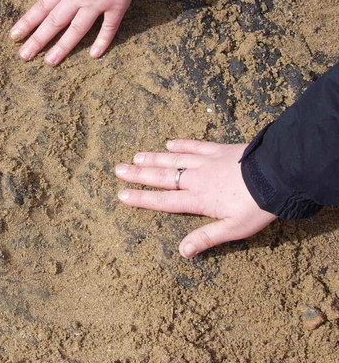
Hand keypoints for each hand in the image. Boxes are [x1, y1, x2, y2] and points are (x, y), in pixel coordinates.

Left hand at [10, 0, 142, 65]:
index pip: (41, 6)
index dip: (27, 22)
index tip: (14, 35)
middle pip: (53, 22)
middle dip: (37, 40)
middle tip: (24, 56)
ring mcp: (96, 2)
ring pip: (76, 30)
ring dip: (62, 47)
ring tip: (49, 62)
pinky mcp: (117, 4)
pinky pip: (109, 27)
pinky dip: (102, 41)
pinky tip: (94, 55)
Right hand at [115, 139, 277, 257]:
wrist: (276, 175)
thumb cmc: (256, 207)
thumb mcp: (233, 229)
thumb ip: (206, 238)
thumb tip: (182, 251)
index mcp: (198, 200)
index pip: (163, 201)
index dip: (141, 199)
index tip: (122, 195)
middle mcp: (196, 179)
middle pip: (162, 177)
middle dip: (139, 174)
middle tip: (118, 169)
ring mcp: (206, 162)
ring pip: (174, 160)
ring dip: (154, 158)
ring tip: (136, 156)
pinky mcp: (218, 150)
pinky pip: (195, 146)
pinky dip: (182, 144)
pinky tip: (170, 143)